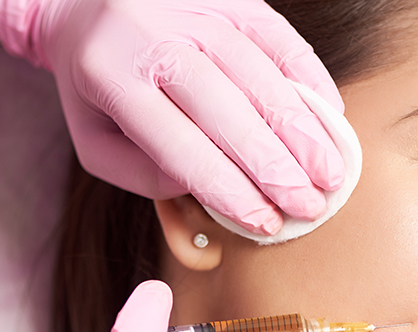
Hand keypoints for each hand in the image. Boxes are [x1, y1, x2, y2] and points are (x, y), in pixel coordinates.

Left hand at [0, 0, 344, 234]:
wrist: (86, 2)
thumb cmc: (98, 87)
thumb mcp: (94, 141)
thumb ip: (142, 175)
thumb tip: (206, 188)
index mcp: (114, 79)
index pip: (182, 147)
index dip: (228, 190)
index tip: (264, 223)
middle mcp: (157, 38)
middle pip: (228, 111)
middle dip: (275, 167)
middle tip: (310, 206)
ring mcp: (198, 11)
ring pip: (260, 75)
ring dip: (302, 130)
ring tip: (330, 173)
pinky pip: (279, 37)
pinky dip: (309, 77)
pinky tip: (330, 116)